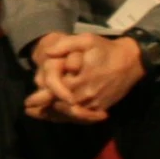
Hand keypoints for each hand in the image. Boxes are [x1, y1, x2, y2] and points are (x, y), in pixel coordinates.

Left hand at [26, 33, 142, 123]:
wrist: (131, 61)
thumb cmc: (106, 49)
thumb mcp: (86, 40)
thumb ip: (65, 45)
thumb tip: (48, 53)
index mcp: (79, 80)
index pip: (54, 94)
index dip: (41, 98)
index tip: (28, 102)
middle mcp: (85, 95)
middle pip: (59, 107)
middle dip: (43, 109)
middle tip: (29, 110)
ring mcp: (94, 104)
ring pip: (69, 115)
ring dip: (54, 115)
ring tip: (40, 114)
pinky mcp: (101, 108)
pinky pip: (82, 118)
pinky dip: (68, 118)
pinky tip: (59, 116)